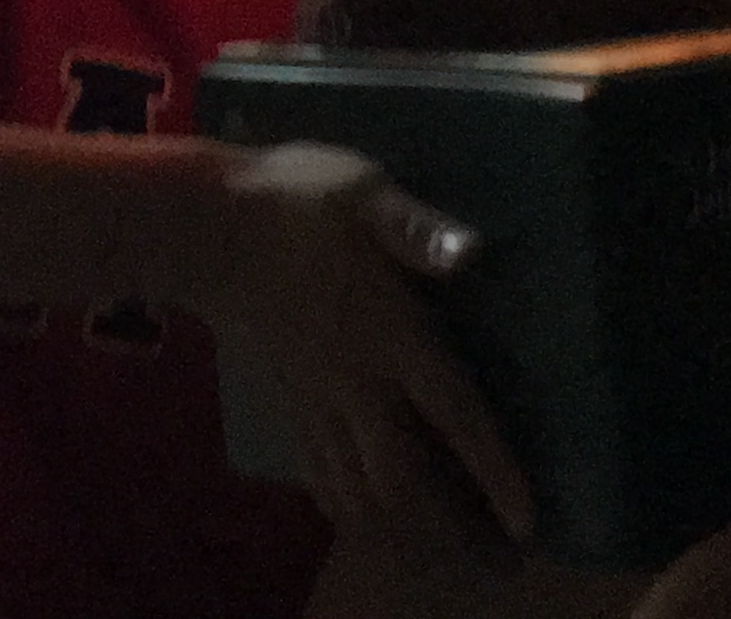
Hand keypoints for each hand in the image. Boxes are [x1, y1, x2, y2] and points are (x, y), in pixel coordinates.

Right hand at [195, 142, 533, 550]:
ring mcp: (314, 394)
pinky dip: (334, 492)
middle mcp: (358, 380)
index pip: (455, 414)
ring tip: (420, 532)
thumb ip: (414, 229)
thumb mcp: (362, 194)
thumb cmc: (293, 201)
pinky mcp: (282, 395)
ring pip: (352, 479)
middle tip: (476, 537)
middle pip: (400, 472)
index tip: (523, 521)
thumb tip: (469, 250)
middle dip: (438, 513)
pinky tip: (345, 504)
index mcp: (393, 335)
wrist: (207, 228)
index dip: (494, 470)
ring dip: (386, 510)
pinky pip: (311, 462)